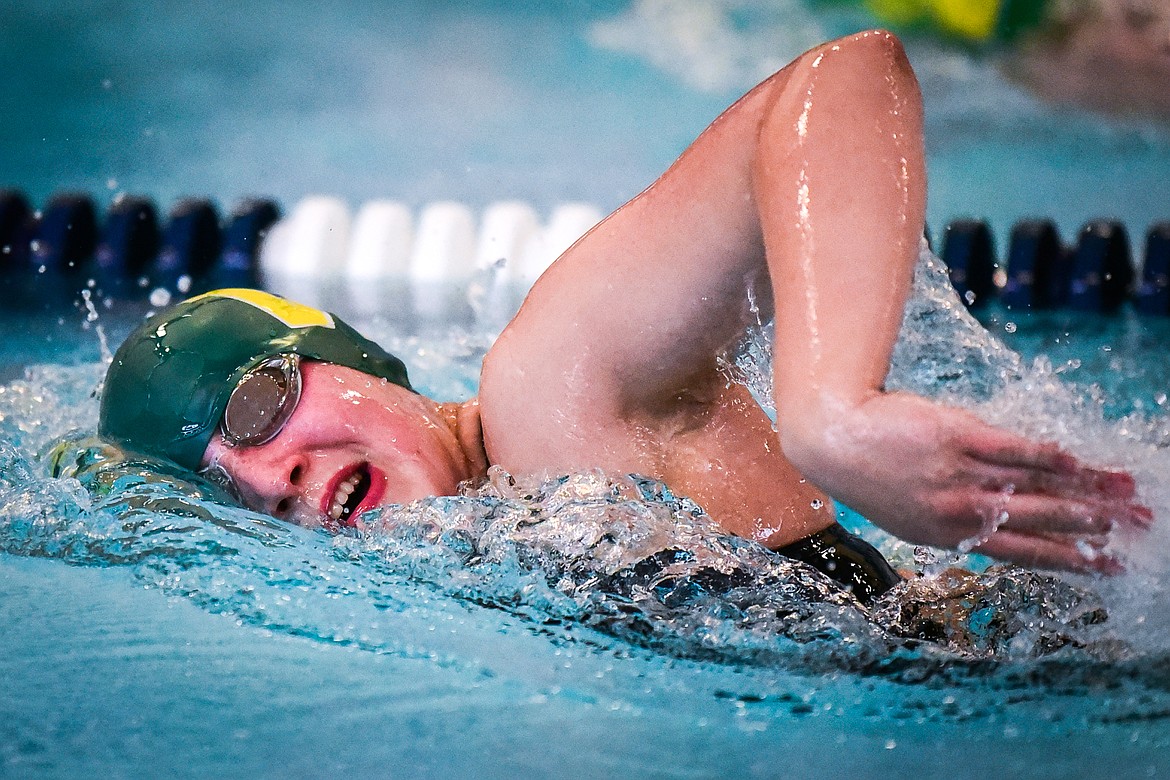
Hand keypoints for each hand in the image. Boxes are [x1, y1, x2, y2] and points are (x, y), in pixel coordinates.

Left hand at [784, 392, 1150, 573]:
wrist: (833, 437)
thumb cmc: (870, 472)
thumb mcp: (911, 510)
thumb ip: (954, 517)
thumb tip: (1000, 516)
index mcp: (951, 535)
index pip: (1022, 552)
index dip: (1068, 559)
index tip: (1105, 566)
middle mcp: (960, 511)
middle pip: (1040, 522)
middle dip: (1093, 528)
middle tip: (1134, 529)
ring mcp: (959, 475)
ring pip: (1033, 487)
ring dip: (1084, 491)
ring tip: (1124, 494)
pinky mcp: (956, 437)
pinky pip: (1011, 450)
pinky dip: (1045, 455)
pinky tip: (1076, 460)